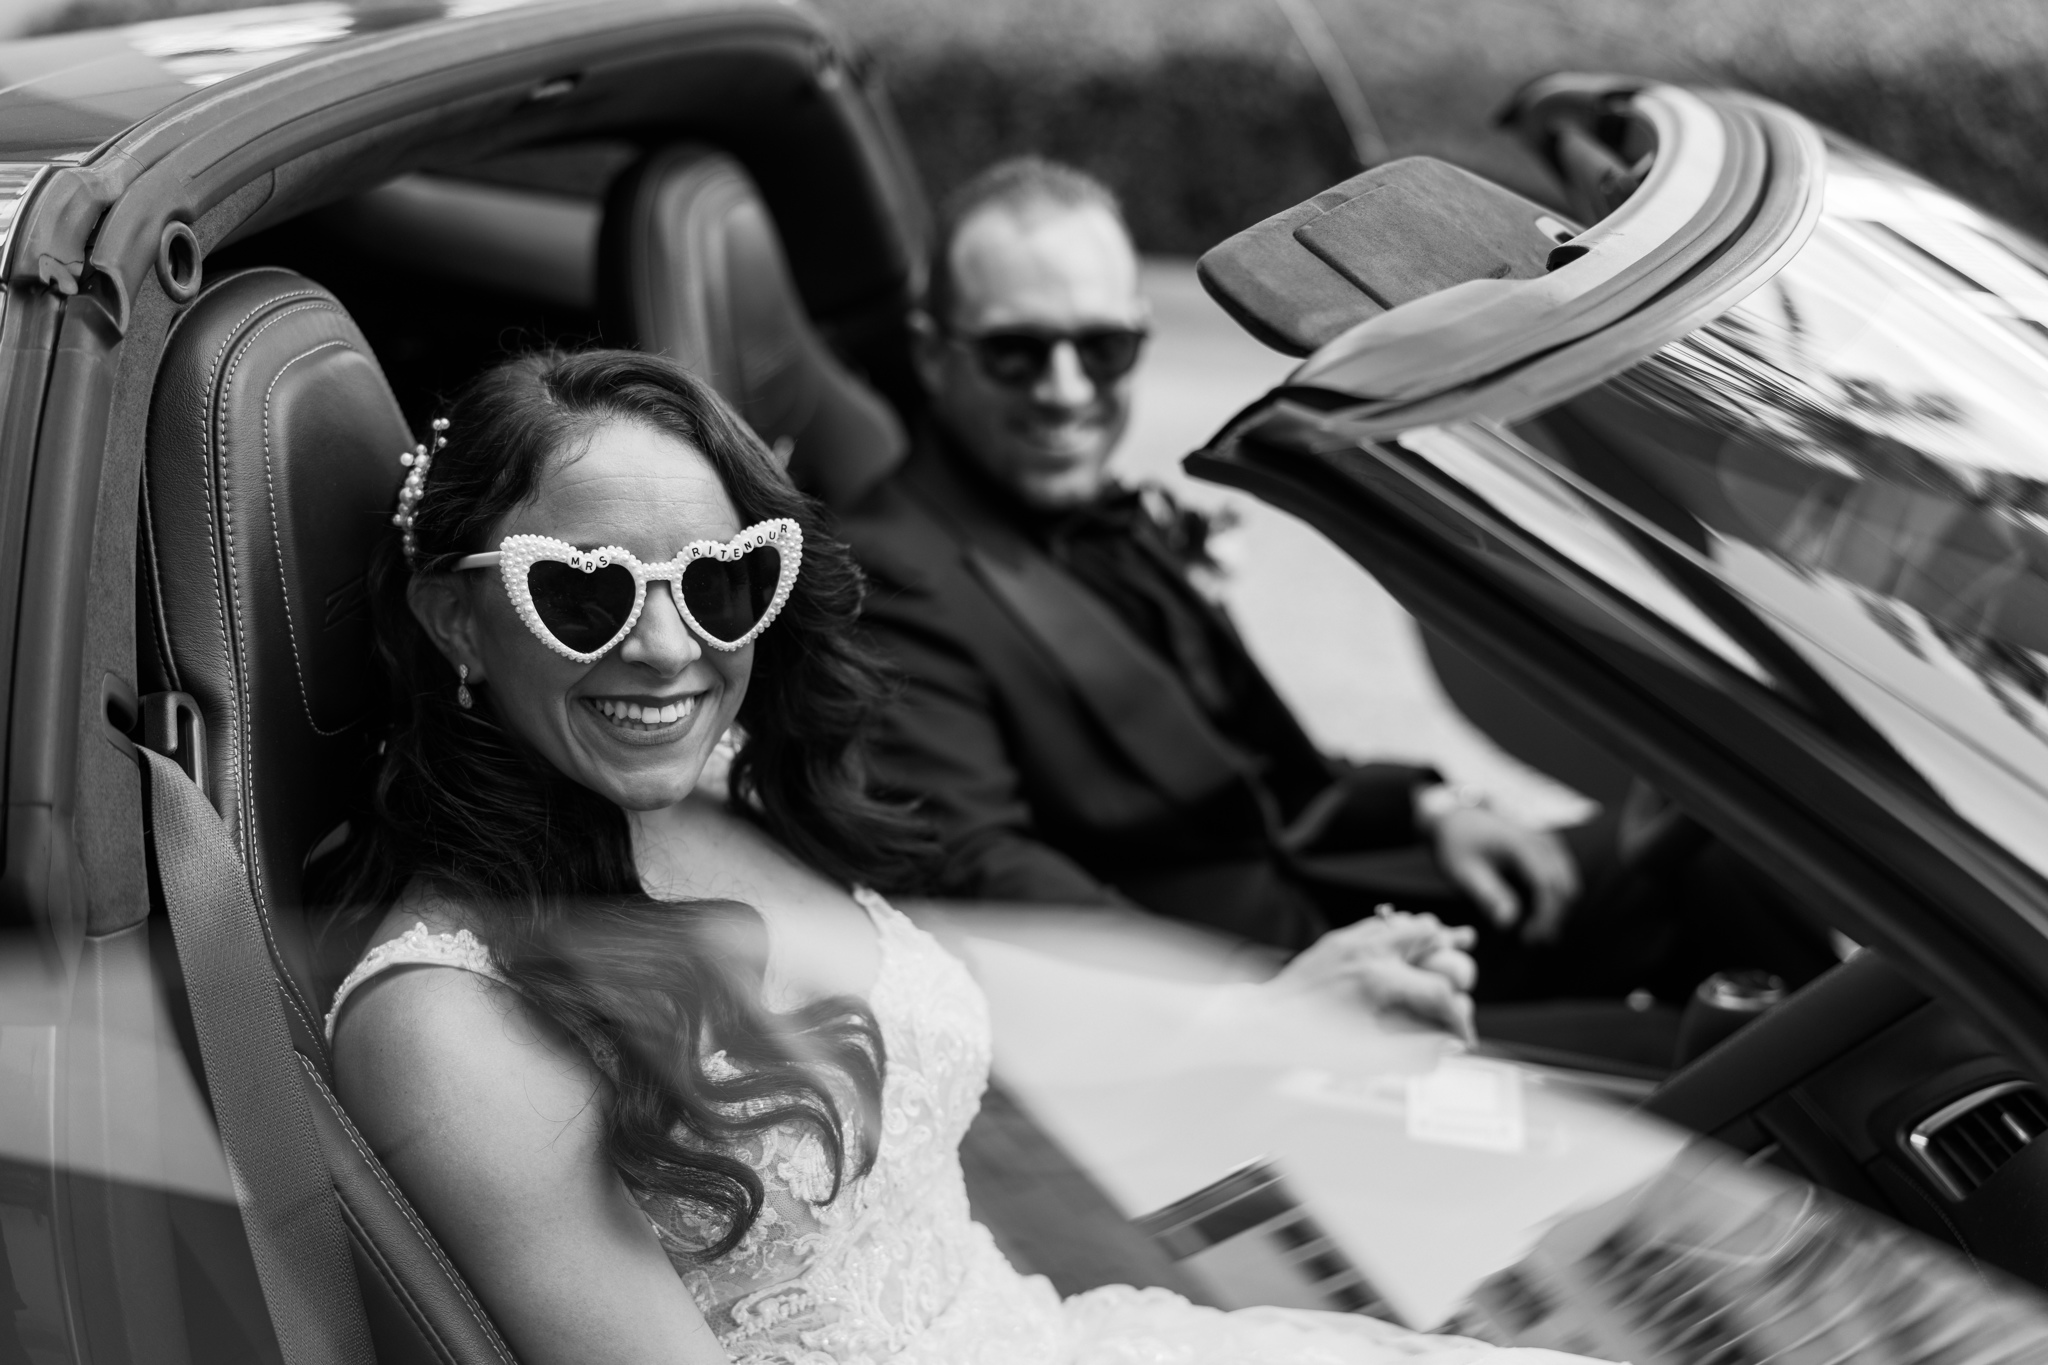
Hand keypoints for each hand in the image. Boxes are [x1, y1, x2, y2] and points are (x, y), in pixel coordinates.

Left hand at [1274, 910, 1477, 1042]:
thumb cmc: (1315, 1042)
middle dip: (1454, 971)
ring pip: (1413, 924)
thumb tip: (1450, 1044)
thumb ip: (1416, 1051)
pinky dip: (1405, 935)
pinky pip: (1387, 923)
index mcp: (1379, 983)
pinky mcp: (1343, 937)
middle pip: (1436, 941)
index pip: (1440, 994)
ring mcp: (1356, 940)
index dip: (1459, 1019)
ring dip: (1434, 945)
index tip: (1461, 1034)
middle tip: (1455, 994)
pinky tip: (1413, 951)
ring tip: (1445, 963)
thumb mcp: (1370, 1058)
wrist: (1269, 1020)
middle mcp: (1371, 953)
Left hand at [1432, 806, 1579, 943]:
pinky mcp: (1547, 847)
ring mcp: (1548, 842)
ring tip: (1534, 934)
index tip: (1529, 939)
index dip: (1544, 917)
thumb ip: (1487, 895)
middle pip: (1564, 887)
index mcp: (1523, 845)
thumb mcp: (1464, 871)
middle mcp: (1542, 841)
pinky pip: (1561, 876)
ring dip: (1556, 910)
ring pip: (1567, 883)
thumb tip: (1508, 924)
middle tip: (1530, 942)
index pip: (1547, 886)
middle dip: (1552, 918)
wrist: (1456, 816)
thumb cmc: (1458, 844)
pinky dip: (1554, 898)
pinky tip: (1536, 917)